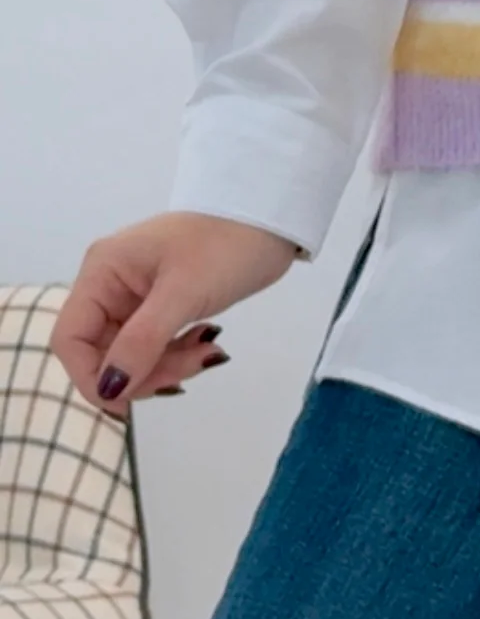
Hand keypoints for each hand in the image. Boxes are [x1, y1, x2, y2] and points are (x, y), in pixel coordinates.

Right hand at [50, 212, 299, 417]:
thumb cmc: (225, 246)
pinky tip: (207, 345)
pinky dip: (177, 355)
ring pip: (131, 354)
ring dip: (166, 366)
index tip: (128, 402)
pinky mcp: (161, 304)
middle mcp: (110, 282)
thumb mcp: (183, 294)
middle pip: (101, 351)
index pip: (70, 337)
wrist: (269, 217)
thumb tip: (107, 390)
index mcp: (103, 270)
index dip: (90, 377)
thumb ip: (141, 342)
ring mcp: (135, 294)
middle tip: (189, 371)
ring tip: (208, 353)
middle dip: (141, 372)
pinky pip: (154, 345)